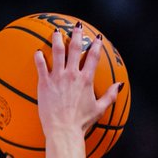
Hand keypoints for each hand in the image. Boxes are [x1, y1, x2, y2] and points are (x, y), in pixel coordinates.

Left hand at [34, 23, 120, 139]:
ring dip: (56, 40)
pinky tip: (37, 51)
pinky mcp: (44, 83)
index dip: (96, 45)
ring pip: (57, 51)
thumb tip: (120, 86)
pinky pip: (40, 65)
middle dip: (77, 35)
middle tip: (77, 27)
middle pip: (75, 48)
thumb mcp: (99, 109)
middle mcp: (72, 74)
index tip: (97, 38)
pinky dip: (39, 56)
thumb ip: (110, 96)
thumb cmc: (81, 123)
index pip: (93, 57)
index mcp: (86, 80)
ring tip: (56, 32)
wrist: (64, 131)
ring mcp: (57, 77)